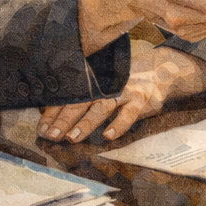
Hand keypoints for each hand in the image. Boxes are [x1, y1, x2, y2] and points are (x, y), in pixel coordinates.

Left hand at [38, 46, 205, 142]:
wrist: (163, 68)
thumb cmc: (128, 80)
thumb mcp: (107, 82)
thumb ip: (87, 94)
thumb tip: (56, 112)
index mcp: (95, 81)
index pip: (70, 96)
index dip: (54, 111)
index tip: (41, 127)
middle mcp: (107, 84)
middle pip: (81, 102)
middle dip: (64, 119)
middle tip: (51, 135)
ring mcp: (125, 91)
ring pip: (102, 107)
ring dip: (86, 123)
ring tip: (72, 137)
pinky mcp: (143, 100)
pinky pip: (130, 113)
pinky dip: (119, 124)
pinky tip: (109, 136)